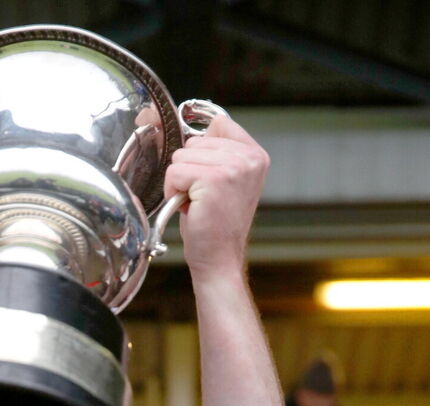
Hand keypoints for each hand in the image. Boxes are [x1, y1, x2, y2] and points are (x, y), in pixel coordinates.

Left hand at [164, 114, 269, 278]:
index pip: (219, 124)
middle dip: (189, 168)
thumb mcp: (225, 180)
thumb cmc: (216, 224)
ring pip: (182, 155)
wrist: (219, 258)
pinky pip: (175, 172)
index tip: (207, 177)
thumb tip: (196, 131)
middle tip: (202, 196)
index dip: (202, 149)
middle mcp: (249, 158)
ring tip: (196, 202)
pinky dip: (173, 191)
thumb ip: (219, 152)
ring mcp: (233, 168)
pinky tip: (188, 207)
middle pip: (195, 141)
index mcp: (256, 155)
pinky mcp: (213, 180)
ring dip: (180, 181)